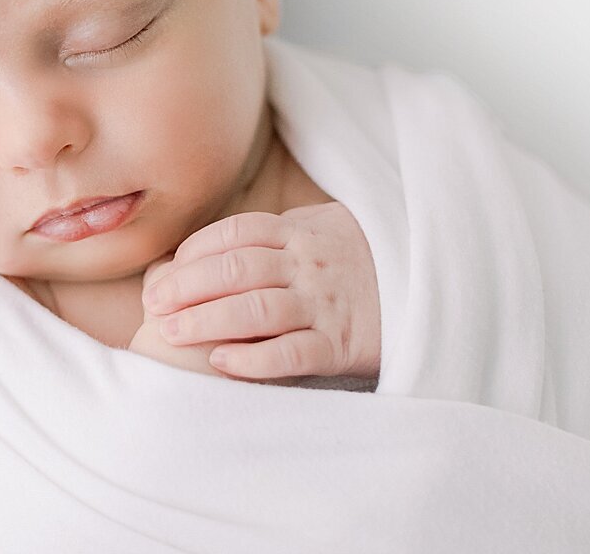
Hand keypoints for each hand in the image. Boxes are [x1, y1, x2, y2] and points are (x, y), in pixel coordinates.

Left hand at [141, 203, 380, 381]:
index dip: (192, 254)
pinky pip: (293, 352)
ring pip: (257, 309)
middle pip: (236, 268)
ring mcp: (326, 304)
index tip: (162, 276)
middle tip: (153, 308)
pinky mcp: (343, 345)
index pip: (234, 233)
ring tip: (171, 333)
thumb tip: (213, 244)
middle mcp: (310, 264)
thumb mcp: (325, 226)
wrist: (436, 284)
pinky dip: (254, 358)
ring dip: (207, 320)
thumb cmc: (366, 257)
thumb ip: (277, 231)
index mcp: (301, 232)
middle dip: (187, 287)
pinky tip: (221, 363)